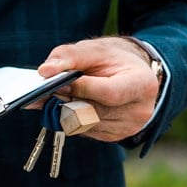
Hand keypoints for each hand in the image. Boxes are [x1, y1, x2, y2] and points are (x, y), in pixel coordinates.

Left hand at [34, 37, 159, 141]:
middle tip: (52, 88)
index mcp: (142, 84)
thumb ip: (69, 56)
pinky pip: (84, 130)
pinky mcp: (115, 136)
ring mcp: (128, 127)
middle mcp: (140, 111)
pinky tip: (75, 104)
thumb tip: (45, 71)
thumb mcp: (94, 49)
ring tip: (65, 93)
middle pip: (93, 111)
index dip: (81, 89)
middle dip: (68, 100)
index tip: (60, 81)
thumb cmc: (113, 59)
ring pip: (84, 123)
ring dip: (67, 110)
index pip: (109, 93)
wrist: (130, 73)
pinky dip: (73, 118)